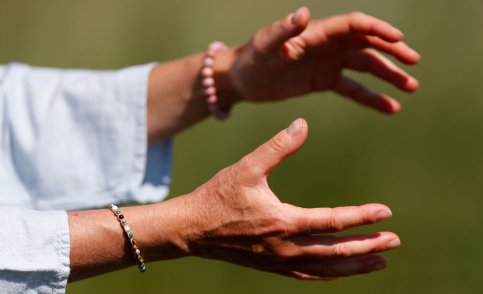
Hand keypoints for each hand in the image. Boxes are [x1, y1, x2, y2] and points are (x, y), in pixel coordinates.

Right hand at [185, 118, 399, 279]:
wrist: (191, 229)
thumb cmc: (218, 196)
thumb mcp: (247, 167)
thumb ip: (278, 147)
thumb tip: (303, 124)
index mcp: (283, 222)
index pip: (333, 222)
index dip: (362, 216)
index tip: (386, 212)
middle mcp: (285, 247)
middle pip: (336, 252)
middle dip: (368, 247)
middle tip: (394, 242)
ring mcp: (279, 261)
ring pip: (326, 269)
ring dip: (354, 265)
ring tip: (379, 262)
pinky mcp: (271, 266)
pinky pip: (307, 275)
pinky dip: (329, 275)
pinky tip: (340, 272)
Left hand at [219, 8, 419, 112]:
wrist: (242, 79)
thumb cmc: (251, 58)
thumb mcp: (264, 45)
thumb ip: (283, 30)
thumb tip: (302, 13)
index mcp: (316, 32)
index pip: (354, 25)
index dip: (377, 29)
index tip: (399, 40)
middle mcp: (327, 44)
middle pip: (367, 44)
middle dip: (392, 52)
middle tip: (413, 63)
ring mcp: (328, 63)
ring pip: (365, 67)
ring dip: (388, 75)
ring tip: (410, 87)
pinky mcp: (323, 81)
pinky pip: (352, 88)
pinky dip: (371, 97)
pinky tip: (389, 107)